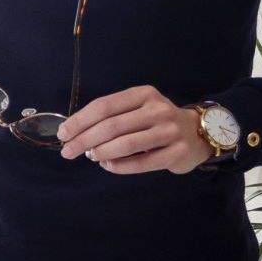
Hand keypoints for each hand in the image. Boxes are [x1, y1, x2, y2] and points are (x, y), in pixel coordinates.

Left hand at [54, 86, 212, 174]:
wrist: (198, 133)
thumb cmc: (158, 121)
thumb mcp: (138, 109)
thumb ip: (112, 117)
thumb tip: (76, 134)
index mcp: (143, 94)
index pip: (104, 106)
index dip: (80, 120)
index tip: (63, 133)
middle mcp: (157, 110)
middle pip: (112, 126)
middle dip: (84, 139)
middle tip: (67, 151)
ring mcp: (169, 131)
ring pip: (125, 144)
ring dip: (101, 152)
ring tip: (90, 156)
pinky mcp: (177, 153)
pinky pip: (141, 163)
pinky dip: (119, 166)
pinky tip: (108, 165)